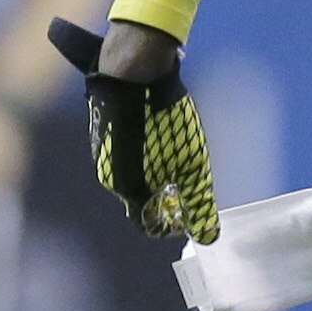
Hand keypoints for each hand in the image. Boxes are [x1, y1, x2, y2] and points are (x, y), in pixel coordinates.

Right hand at [50, 19, 216, 243]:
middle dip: (164, 199)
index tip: (189, 214)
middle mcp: (108, 176)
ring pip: (132, 176)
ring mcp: (102, 152)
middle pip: (139, 201)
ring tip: (178, 156)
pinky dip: (144, 155)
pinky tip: (161, 134)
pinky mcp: (103, 131)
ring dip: (154, 175)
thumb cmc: (165, 122)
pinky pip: (125, 155)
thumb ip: (198, 203)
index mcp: (128, 190)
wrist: (134, 73)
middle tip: (187, 184)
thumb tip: (209, 238)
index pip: (147, 225)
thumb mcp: (192, 165)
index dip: (171, 225)